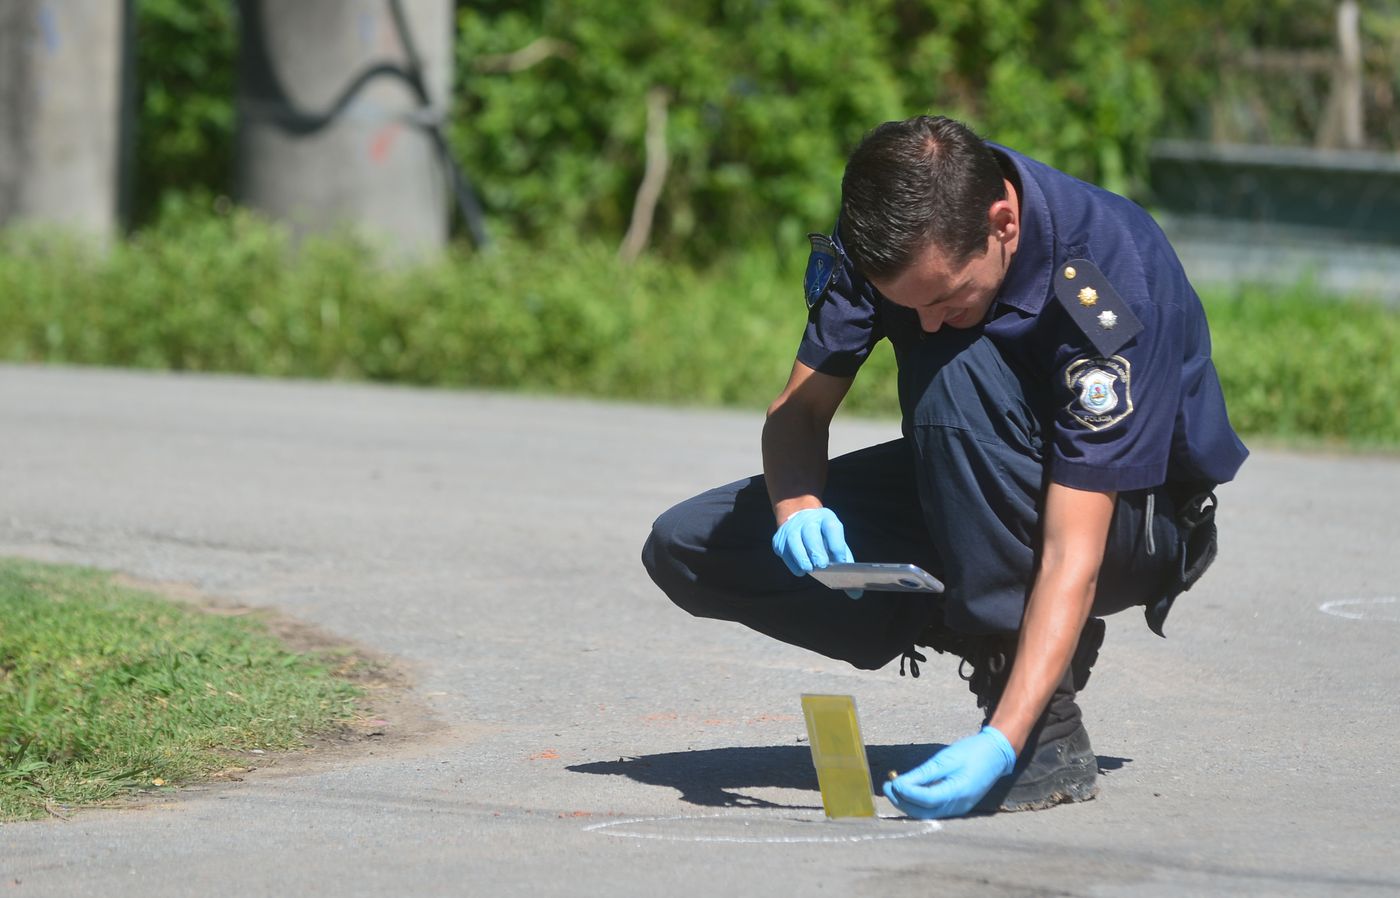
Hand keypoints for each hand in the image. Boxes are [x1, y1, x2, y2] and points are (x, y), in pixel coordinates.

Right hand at [771, 507, 853, 575]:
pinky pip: (784, 552)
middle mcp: (808, 520)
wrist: (800, 521)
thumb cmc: (823, 538)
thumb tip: (855, 594)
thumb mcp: (836, 544)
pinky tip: (801, 569)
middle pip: (811, 533)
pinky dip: (793, 563)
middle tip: (822, 565)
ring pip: (794, 541)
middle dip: (816, 550)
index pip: (832, 528)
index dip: (836, 545)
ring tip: (810, 569)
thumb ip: (846, 566)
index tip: (840, 561)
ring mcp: (791, 528)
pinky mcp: (779, 539)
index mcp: (826, 518)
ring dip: (802, 557)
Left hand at [883, 726, 1015, 818]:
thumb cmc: (972, 752)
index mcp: (959, 791)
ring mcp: (959, 809)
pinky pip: (934, 810)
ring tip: (894, 788)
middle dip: (902, 801)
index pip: (926, 799)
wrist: (996, 754)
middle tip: (887, 786)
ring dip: (908, 803)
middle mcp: (959, 806)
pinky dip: (919, 803)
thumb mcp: (946, 758)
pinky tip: (909, 791)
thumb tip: (900, 783)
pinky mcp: (957, 806)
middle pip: (924, 811)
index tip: (891, 782)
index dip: (906, 792)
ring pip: (927, 813)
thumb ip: (924, 773)